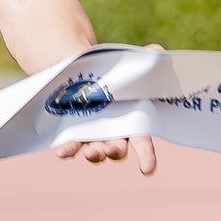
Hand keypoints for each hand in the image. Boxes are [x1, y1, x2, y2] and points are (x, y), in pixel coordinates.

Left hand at [51, 42, 159, 176]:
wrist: (80, 70)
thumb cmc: (112, 71)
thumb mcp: (129, 64)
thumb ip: (145, 60)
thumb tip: (157, 51)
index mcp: (131, 122)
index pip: (142, 143)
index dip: (147, 156)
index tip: (148, 169)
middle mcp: (113, 134)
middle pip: (117, 150)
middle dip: (115, 152)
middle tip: (111, 150)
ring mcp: (92, 136)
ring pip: (95, 152)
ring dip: (94, 155)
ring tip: (91, 153)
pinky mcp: (71, 133)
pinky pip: (70, 146)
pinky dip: (68, 150)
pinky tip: (62, 151)